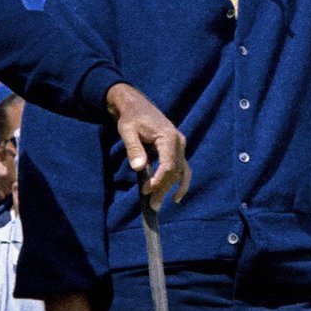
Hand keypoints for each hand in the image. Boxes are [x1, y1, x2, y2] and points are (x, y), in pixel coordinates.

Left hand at [105, 83, 189, 208]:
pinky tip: (175, 196)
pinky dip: (180, 182)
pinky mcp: (176, 149)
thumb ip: (134, 149)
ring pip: (180, 172)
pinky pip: (182, 168)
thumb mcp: (127, 131)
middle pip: (175, 171)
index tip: (145, 190)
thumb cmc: (131, 117)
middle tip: (152, 205)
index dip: (159, 180)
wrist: (135, 105)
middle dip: (163, 189)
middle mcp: (179, 142)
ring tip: (159, 204)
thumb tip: (139, 168)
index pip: (169, 165)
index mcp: (169, 137)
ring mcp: (180, 146)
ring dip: (171, 189)